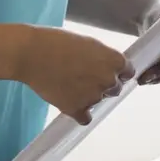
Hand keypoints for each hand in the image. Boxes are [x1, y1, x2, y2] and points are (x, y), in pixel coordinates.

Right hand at [16, 27, 132, 124]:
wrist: (32, 54)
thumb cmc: (58, 42)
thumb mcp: (90, 44)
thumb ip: (104, 58)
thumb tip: (110, 68)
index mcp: (115, 61)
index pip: (128, 72)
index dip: (117, 72)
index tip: (107, 71)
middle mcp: (108, 80)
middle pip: (115, 89)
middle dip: (104, 84)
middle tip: (85, 77)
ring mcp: (93, 97)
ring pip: (98, 101)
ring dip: (90, 96)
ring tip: (71, 85)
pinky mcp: (75, 109)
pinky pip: (85, 118)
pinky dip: (80, 113)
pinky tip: (72, 104)